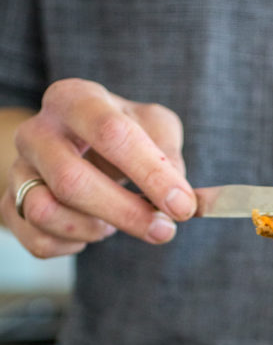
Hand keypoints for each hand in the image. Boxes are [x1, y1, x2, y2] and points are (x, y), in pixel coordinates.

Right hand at [0, 78, 195, 257]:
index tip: (183, 206)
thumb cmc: (122, 133)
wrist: (75, 144)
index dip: (150, 174)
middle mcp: (37, 130)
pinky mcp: (11, 205)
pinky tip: (91, 230)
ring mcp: (19, 169)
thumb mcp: (153, 126)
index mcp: (75, 99)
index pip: (111, 133)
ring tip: (114, 221)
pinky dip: (73, 245)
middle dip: (125, 213)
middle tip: (164, 231)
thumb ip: (169, 155)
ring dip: (93, 228)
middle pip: (71, 180)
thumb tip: (180, 198)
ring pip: (46, 212)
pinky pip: (38, 240)